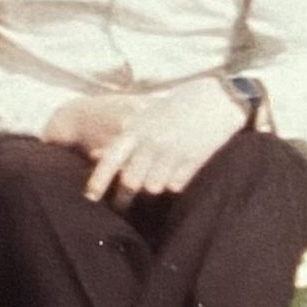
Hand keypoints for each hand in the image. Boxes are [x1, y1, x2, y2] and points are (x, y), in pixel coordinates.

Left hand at [45, 81, 241, 207]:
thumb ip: (124, 137)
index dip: (98, 180)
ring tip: (155, 179)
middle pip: (131, 181)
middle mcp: (152, 142)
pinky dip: (172, 184)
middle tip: (121, 207)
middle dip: (123, 198)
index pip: (112, 160)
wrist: (215, 99)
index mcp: (137, 129)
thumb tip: (96, 155)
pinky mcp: (193, 162)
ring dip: (152, 187)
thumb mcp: (145, 115)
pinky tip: (175, 172)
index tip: (90, 197)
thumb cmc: (175, 106)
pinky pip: (175, 185)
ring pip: (153, 186)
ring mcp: (173, 153)